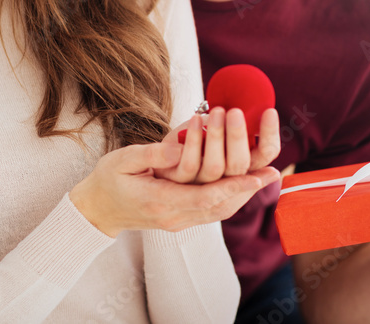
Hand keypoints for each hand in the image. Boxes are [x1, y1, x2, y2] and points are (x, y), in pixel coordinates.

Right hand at [70, 141, 279, 236]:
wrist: (97, 209)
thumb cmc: (108, 180)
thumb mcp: (122, 160)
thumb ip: (152, 155)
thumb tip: (181, 147)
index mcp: (159, 202)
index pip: (203, 197)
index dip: (233, 187)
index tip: (256, 176)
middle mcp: (173, 216)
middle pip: (218, 207)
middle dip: (247, 190)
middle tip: (272, 172)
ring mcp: (178, 221)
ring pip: (219, 212)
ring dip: (244, 194)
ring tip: (267, 177)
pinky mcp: (181, 219)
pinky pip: (212, 212)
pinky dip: (231, 197)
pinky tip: (245, 184)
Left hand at [155, 106, 280, 183]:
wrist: (160, 161)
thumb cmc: (195, 140)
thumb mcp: (218, 132)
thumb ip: (234, 128)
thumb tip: (255, 105)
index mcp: (243, 166)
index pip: (264, 155)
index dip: (269, 136)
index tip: (269, 111)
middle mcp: (226, 180)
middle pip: (240, 165)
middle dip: (238, 137)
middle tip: (235, 112)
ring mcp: (203, 185)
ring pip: (215, 167)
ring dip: (216, 136)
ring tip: (216, 111)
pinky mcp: (179, 183)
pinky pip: (189, 165)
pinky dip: (193, 141)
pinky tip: (194, 120)